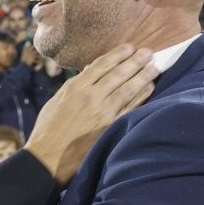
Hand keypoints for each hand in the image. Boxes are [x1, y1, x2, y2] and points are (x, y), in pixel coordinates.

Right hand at [23, 44, 157, 182]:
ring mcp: (103, 113)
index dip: (118, 54)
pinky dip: (142, 96)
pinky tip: (150, 87)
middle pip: (118, 73)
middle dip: (136, 60)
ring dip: (143, 76)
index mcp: (76, 87)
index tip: (130, 46)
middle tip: (149, 52)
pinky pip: (130, 108)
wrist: (48, 157)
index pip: (101, 64)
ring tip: (155, 66)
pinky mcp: (110, 127)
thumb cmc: (49, 128)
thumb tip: (90, 69)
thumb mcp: (57, 100)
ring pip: (128, 89)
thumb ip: (75, 84)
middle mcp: (91, 97)